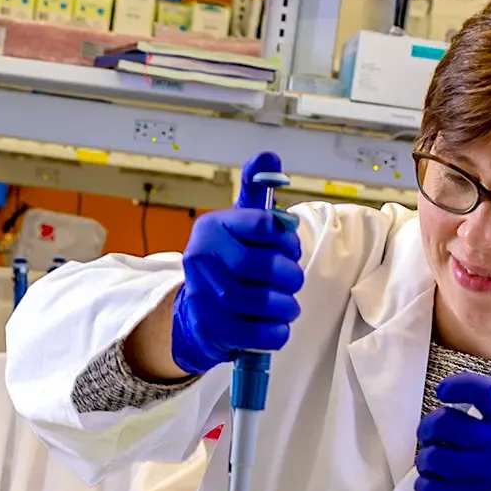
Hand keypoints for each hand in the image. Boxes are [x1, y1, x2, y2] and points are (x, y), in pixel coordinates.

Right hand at [169, 153, 303, 375]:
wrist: (198, 312)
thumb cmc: (229, 262)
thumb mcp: (240, 223)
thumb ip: (257, 191)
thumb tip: (269, 157)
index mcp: (213, 226)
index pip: (260, 223)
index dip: (286, 237)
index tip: (289, 247)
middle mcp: (201, 257)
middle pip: (259, 266)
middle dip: (288, 275)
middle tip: (293, 281)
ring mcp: (202, 295)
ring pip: (256, 302)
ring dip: (284, 306)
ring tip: (287, 305)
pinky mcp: (211, 329)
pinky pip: (253, 334)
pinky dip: (274, 332)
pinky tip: (278, 326)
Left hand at [414, 367, 490, 490]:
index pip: (487, 392)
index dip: (458, 386)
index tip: (442, 393)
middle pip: (446, 423)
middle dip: (428, 432)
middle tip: (430, 440)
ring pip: (432, 457)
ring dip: (425, 464)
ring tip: (435, 471)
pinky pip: (428, 486)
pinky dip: (425, 488)